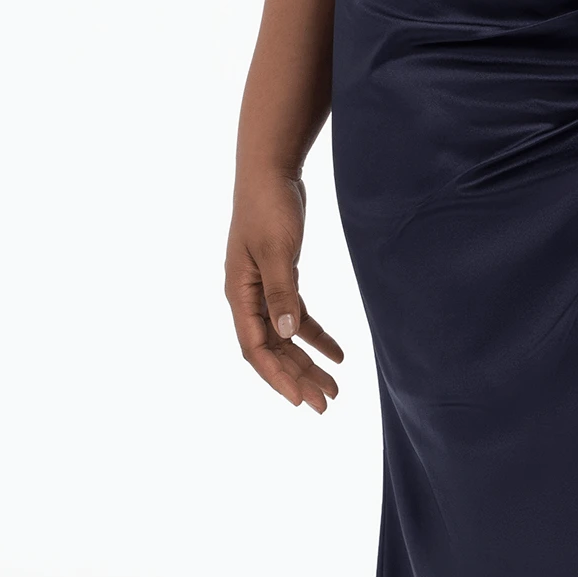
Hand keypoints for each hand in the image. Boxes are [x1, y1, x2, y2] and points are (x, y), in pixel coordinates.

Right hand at [225, 170, 343, 412]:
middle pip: (272, 350)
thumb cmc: (268, 206)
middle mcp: (247, 297)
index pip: (255, 348)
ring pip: (285, 338)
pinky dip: (315, 336)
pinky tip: (338, 353)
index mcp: (239, 294)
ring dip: (307, 363)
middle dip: (297, 378)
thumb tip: (286, 333)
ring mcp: (263, 290)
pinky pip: (297, 318)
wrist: (270, 171)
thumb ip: (282, 292)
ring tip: (335, 388)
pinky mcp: (281, 279)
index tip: (301, 400)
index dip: (277, 377)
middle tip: (326, 405)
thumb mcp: (276, 249)